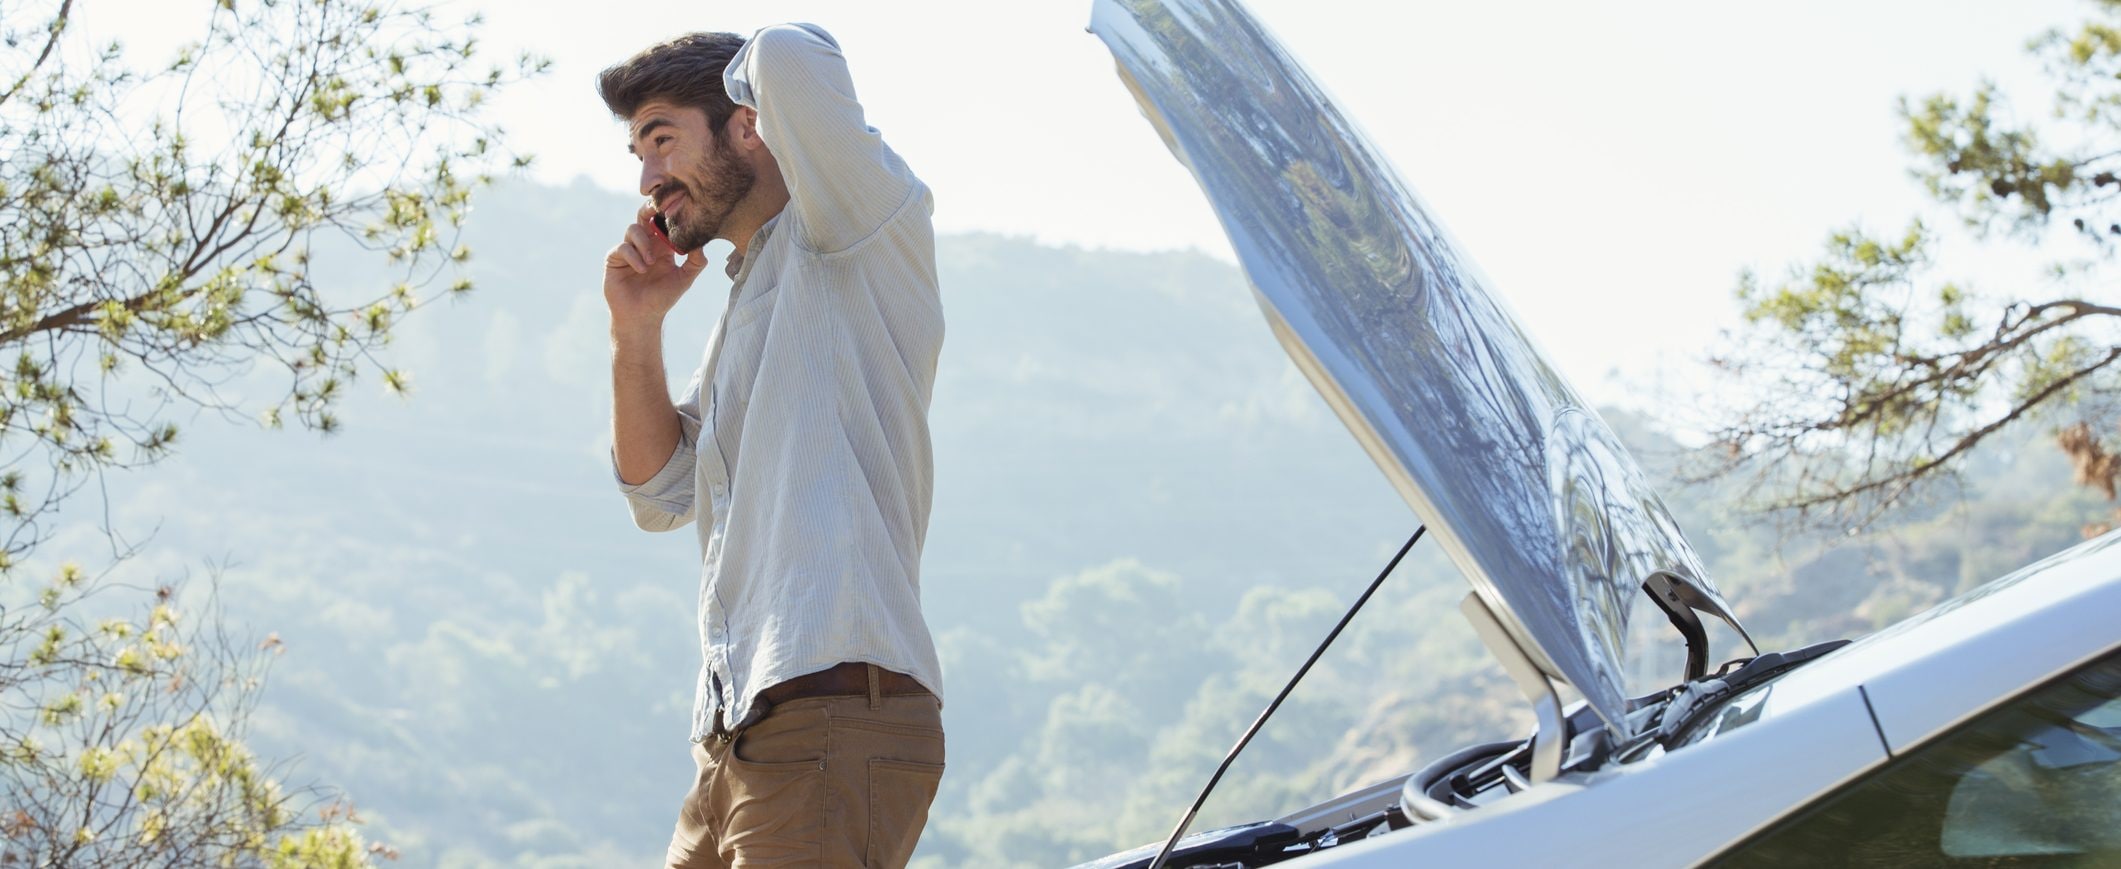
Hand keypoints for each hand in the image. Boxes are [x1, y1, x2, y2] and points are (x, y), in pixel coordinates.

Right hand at [604, 201, 707, 330]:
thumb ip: (696, 262)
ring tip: (651, 262)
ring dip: (644, 243)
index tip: (677, 206)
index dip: (668, 213)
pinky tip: (642, 270)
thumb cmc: (663, 298)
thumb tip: (701, 242)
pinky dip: (634, 256)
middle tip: (657, 209)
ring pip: (633, 229)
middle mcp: (645, 244)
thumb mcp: (684, 279)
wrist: (642, 316)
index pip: (663, 222)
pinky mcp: (614, 259)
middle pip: (644, 216)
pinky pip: (623, 248)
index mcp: (662, 246)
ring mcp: (629, 250)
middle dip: (650, 209)